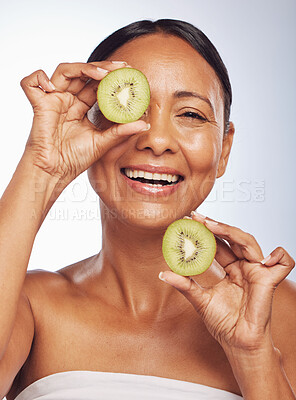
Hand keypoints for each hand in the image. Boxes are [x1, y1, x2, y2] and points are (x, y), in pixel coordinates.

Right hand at [20, 61, 147, 183]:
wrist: (56, 172)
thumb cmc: (75, 159)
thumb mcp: (103, 143)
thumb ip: (121, 131)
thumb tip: (144, 124)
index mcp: (80, 107)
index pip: (96, 85)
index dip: (111, 77)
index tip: (129, 73)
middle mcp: (67, 100)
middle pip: (83, 73)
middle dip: (103, 67)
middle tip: (121, 68)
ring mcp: (53, 100)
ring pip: (64, 71)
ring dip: (83, 68)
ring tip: (102, 74)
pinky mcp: (39, 105)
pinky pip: (31, 84)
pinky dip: (38, 78)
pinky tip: (52, 87)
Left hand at [159, 213, 294, 353]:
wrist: (237, 343)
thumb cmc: (223, 323)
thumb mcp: (199, 300)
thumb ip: (184, 285)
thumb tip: (163, 273)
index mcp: (232, 269)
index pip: (219, 244)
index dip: (205, 232)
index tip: (188, 221)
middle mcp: (245, 267)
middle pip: (232, 238)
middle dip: (215, 225)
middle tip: (195, 217)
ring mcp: (257, 272)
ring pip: (249, 242)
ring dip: (230, 231)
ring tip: (209, 225)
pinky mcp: (270, 281)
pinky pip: (284, 263)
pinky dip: (279, 255)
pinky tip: (262, 258)